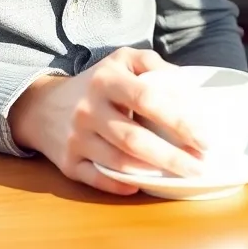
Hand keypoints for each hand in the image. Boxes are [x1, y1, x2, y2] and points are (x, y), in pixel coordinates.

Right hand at [8, 48, 207, 194]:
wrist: (43, 106)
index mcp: (107, 79)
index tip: (204, 137)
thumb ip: (154, 65)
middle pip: (135, 138)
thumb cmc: (97, 83)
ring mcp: (76, 138)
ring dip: (153, 172)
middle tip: (200, 166)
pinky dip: (121, 186)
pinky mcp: (67, 163)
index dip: (178, 120)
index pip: (147, 99)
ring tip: (181, 176)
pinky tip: (142, 186)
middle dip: (172, 156)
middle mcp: (89, 108)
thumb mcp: (122, 61)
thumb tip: (187, 88)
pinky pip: (98, 179)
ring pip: (119, 162)